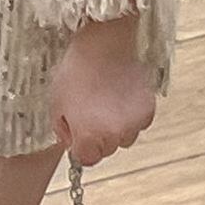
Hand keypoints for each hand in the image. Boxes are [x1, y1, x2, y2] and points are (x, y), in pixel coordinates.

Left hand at [51, 14, 156, 167]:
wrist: (105, 44)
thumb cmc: (78, 70)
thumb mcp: (56, 102)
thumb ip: (62, 130)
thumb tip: (70, 142)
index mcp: (89, 136)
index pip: (87, 160)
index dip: (80, 147)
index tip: (78, 134)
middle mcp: (114, 135)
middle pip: (106, 150)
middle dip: (97, 137)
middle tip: (90, 112)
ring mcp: (133, 124)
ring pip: (124, 138)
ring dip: (116, 128)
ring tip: (106, 103)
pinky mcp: (148, 111)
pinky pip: (138, 124)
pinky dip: (130, 116)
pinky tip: (119, 97)